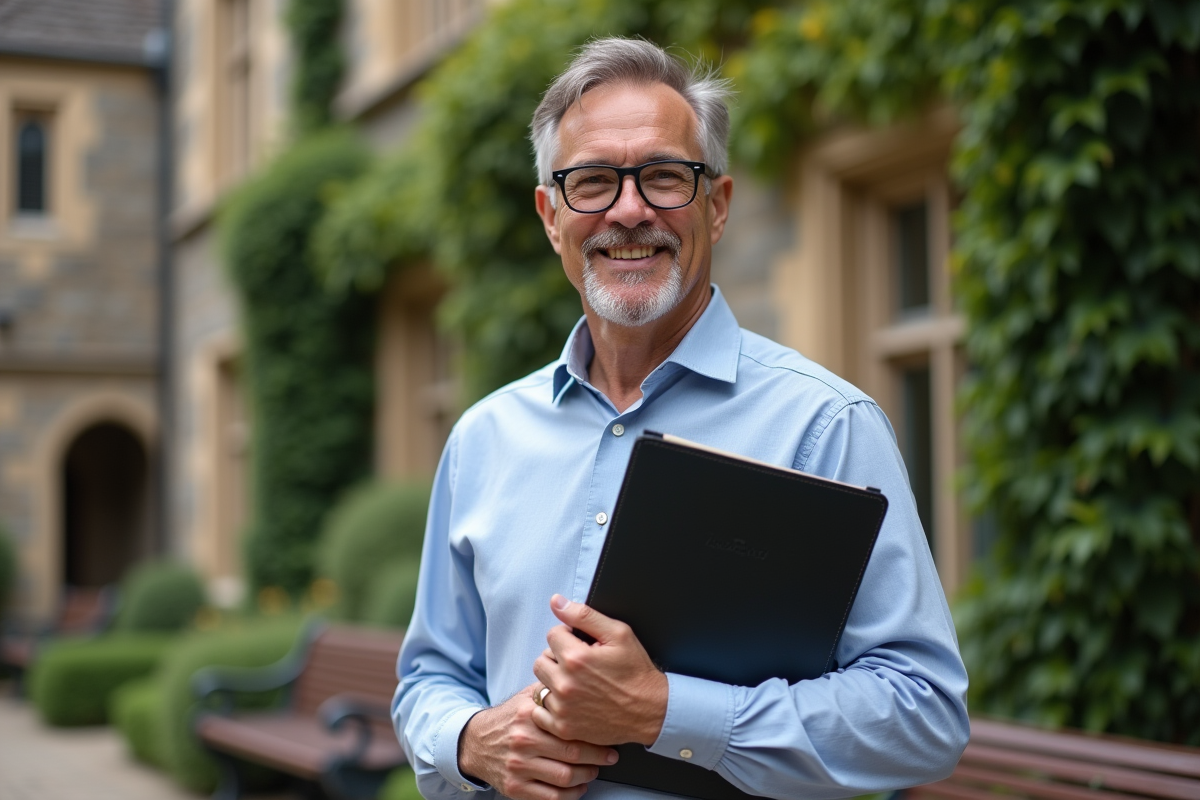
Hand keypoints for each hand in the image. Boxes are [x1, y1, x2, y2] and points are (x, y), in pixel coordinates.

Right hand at [458, 682, 617, 799]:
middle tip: (610, 756)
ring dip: (586, 776)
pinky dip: (570, 795)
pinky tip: (578, 787)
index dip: (594, 733)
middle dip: (598, 757)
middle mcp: (523, 741)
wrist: (476, 742)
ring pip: (565, 777)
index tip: (608, 734)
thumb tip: (578, 677)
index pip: (570, 726)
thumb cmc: (509, 720)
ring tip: (594, 770)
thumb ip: (551, 691)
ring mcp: (518, 766)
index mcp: (529, 716)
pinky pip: (551, 797)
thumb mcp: (526, 699)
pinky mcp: (515, 787)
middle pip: (572, 754)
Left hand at [531, 595, 667, 745]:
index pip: (552, 635)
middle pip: (541, 660)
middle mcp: (565, 684)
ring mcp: (563, 708)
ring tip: (577, 684)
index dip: (568, 637)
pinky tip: (569, 703)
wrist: (651, 711)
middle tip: (579, 665)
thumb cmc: (636, 672)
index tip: (583, 646)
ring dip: (554, 683)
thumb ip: (583, 615)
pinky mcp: (564, 727)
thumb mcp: (618, 634)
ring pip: (540, 686)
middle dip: (557, 658)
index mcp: (576, 658)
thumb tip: (556, 602)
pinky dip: (550, 708)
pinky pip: (539, 713)